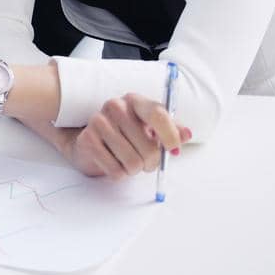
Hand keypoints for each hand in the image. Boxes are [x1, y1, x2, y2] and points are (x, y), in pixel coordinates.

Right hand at [59, 94, 191, 179]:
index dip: (170, 135)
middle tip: (147, 162)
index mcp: (135, 101)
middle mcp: (115, 106)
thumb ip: (171, 131)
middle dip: (152, 162)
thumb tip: (187, 134)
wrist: (90, 139)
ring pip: (132, 162)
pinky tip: (114, 163)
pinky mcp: (87, 140)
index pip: (157, 114)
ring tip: (129, 162)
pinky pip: (115, 170)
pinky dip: (119, 174)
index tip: (174, 151)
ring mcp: (98, 122)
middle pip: (148, 147)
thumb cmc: (127, 134)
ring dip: (135, 170)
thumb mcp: (151, 128)